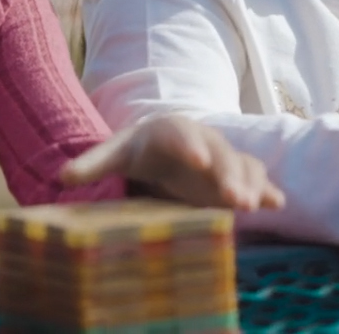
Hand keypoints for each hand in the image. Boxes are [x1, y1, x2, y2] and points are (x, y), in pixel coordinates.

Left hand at [61, 113, 284, 211]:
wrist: (163, 146)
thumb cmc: (138, 150)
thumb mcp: (115, 154)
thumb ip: (92, 164)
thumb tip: (61, 176)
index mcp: (171, 131)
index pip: (181, 135)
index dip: (190, 146)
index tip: (198, 160)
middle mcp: (202, 141)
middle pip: (218, 153)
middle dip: (228, 174)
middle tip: (234, 198)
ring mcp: (222, 158)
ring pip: (241, 166)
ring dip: (250, 184)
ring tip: (254, 206)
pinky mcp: (234, 176)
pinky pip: (255, 178)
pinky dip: (267, 189)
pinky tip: (277, 204)